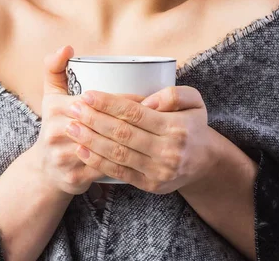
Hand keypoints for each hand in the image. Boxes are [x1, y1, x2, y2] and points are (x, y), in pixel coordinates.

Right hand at [31, 45, 145, 195]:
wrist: (44, 171)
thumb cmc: (55, 125)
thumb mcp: (50, 95)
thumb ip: (55, 68)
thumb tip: (66, 48)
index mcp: (56, 109)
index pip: (98, 100)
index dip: (125, 99)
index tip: (148, 98)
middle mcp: (58, 132)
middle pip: (103, 123)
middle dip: (133, 119)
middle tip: (157, 115)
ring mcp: (65, 157)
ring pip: (106, 147)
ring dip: (132, 141)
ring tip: (154, 133)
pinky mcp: (74, 178)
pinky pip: (104, 169)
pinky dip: (125, 162)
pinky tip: (142, 155)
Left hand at [64, 85, 215, 193]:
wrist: (206, 161)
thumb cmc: (193, 124)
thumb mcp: (195, 101)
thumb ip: (174, 94)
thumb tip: (147, 101)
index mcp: (175, 126)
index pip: (135, 113)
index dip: (109, 104)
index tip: (88, 95)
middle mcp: (166, 150)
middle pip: (122, 134)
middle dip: (94, 120)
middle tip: (74, 108)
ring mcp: (157, 171)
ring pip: (118, 154)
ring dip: (91, 141)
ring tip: (72, 127)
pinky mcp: (150, 185)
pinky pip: (120, 172)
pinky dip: (98, 161)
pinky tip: (82, 149)